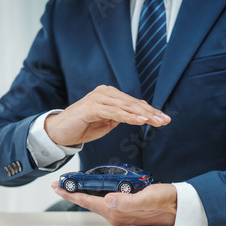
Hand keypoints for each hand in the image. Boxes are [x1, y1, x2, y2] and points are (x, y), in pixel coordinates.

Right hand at [45, 85, 170, 145]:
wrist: (60, 132)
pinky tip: (140, 120)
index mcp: (110, 95)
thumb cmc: (83, 127)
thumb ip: (121, 116)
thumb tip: (138, 114)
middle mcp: (105, 93)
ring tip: (156, 121)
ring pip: (126, 106)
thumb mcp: (107, 123)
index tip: (164, 119)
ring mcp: (98, 98)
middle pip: (133, 103)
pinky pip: (114, 112)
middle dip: (151, 113)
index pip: (134, 103)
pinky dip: (128, 116)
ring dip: (142, 114)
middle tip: (165, 120)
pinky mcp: (92, 107)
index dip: (150, 111)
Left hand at [51, 182, 176, 225]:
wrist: (178, 206)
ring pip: (95, 202)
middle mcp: (116, 214)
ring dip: (82, 193)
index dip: (72, 193)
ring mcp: (121, 212)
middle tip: (59, 185)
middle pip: (88, 203)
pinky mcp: (126, 207)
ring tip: (72, 185)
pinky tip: (94, 188)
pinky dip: (95, 194)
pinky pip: (104, 201)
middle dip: (73, 193)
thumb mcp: (147, 198)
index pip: (89, 202)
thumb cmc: (165, 202)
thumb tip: (108, 200)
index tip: (59, 187)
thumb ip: (128, 201)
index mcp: (117, 211)